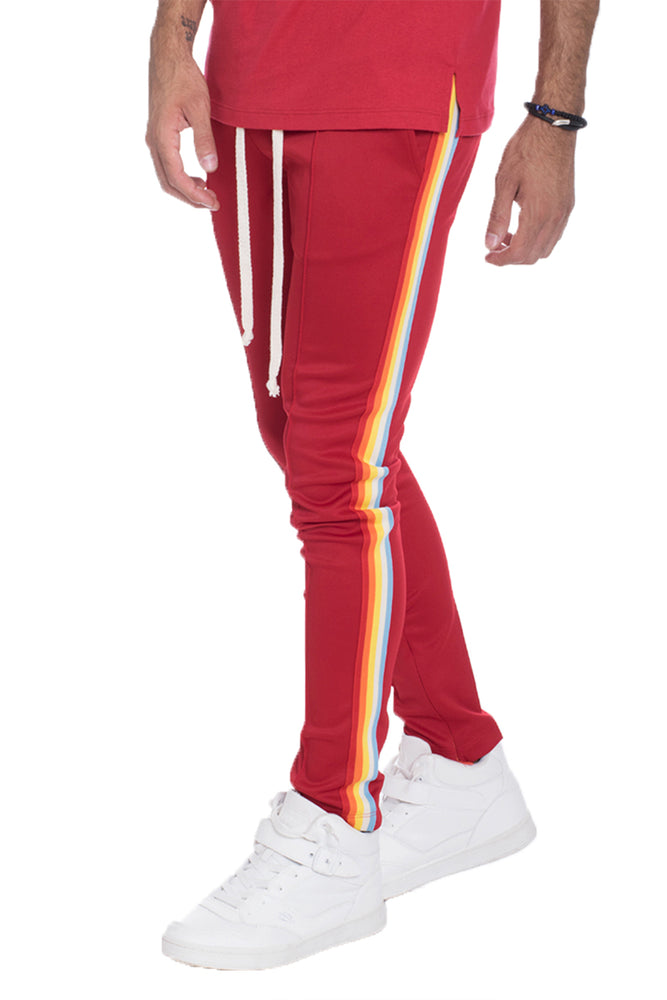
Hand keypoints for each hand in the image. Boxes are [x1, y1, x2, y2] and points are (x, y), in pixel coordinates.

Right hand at [146, 52, 218, 209]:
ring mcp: (154, 138)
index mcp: (162, 136)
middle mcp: (154, 140)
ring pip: (166, 175)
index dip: (195, 195)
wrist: (168, 56)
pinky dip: (180, 176)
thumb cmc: (183, 78)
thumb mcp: (199, 108)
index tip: (212, 202)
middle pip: (168, 182)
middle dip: (190, 197)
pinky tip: (197, 176)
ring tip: (207, 193)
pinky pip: (166, 164)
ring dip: (185, 188)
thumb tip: (210, 167)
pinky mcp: (158, 134)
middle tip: (213, 202)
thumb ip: (204, 139)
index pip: (176, 177)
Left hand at [485, 116, 575, 265]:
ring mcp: (565, 212)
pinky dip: (538, 240)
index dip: (501, 260)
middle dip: (512, 258)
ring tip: (507, 236)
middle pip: (533, 256)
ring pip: (546, 249)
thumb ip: (497, 217)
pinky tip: (523, 225)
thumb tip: (490, 244)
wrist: (554, 126)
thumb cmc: (526, 149)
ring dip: (525, 250)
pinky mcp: (568, 204)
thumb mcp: (504, 182)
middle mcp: (555, 217)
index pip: (519, 252)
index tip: (487, 256)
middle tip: (494, 247)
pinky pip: (555, 235)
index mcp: (538, 214)